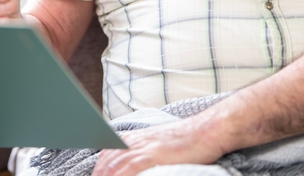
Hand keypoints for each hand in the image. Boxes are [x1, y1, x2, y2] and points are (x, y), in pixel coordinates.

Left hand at [92, 117, 225, 175]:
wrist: (204, 131)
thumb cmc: (185, 142)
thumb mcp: (157, 144)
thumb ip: (143, 153)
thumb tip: (135, 166)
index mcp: (133, 138)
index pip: (106, 155)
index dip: (99, 170)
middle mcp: (133, 141)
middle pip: (106, 162)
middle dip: (99, 175)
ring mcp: (142, 148)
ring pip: (113, 166)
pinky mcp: (152, 156)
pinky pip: (129, 169)